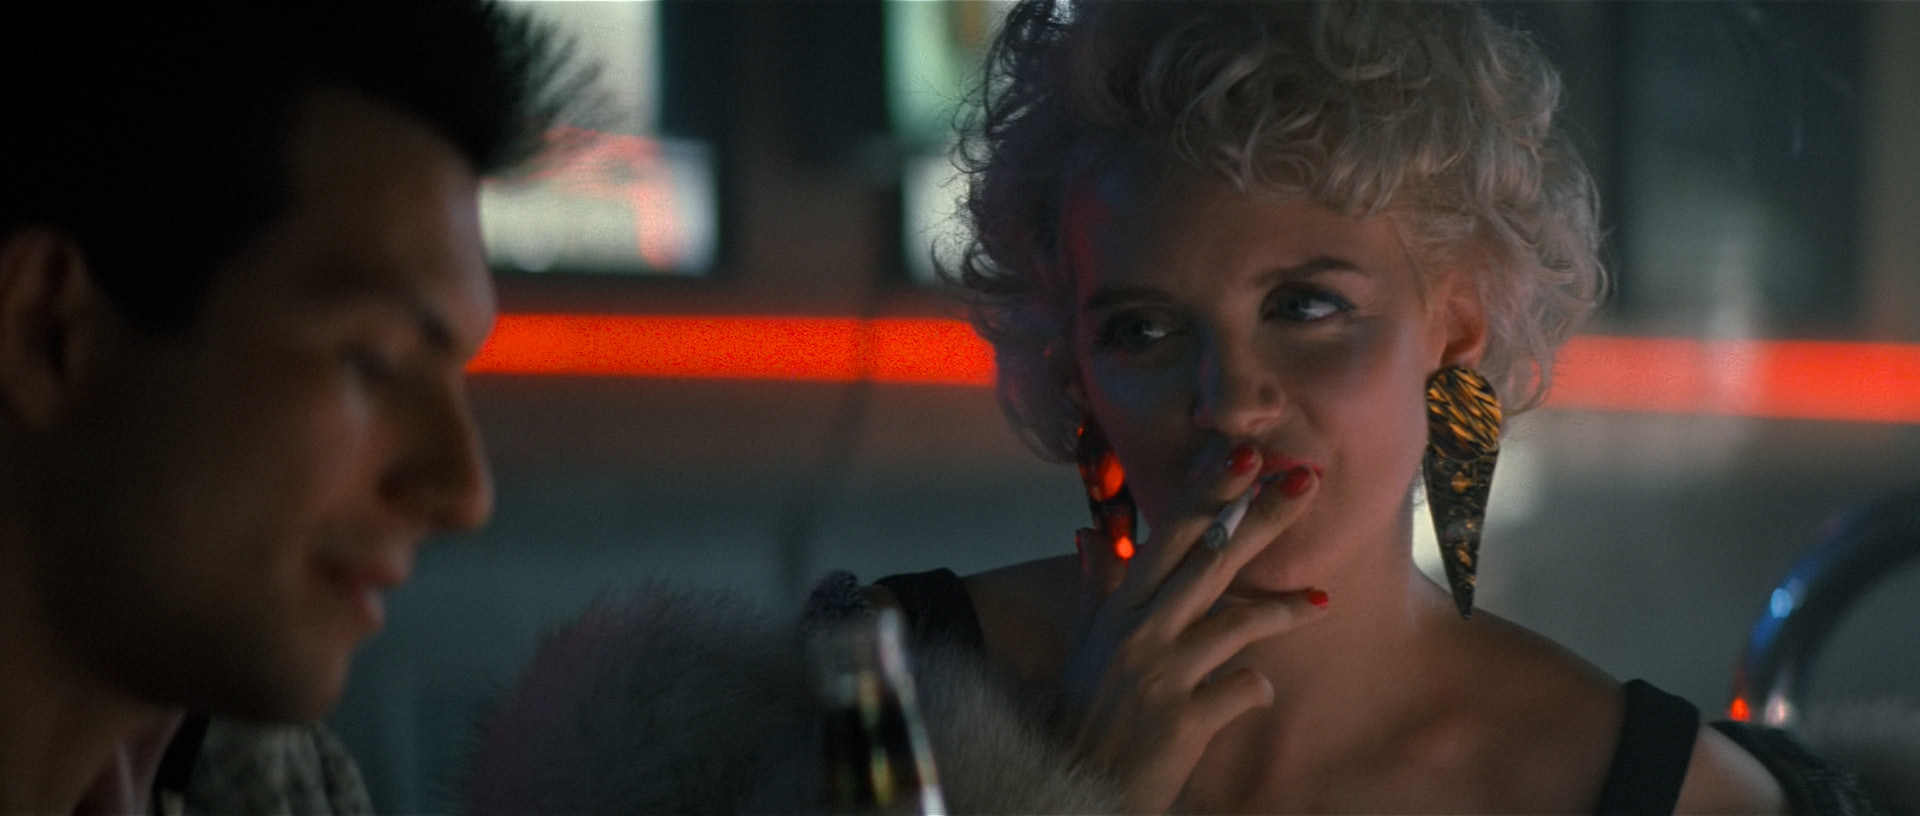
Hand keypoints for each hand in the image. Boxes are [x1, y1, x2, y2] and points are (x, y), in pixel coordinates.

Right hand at [1064, 456, 1325, 813]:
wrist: (1073, 783)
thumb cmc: (1085, 712)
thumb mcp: (1086, 644)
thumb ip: (1098, 587)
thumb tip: (1088, 534)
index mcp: (1119, 608)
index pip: (1168, 535)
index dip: (1207, 492)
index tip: (1244, 454)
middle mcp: (1138, 631)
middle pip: (1209, 560)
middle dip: (1260, 516)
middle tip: (1305, 479)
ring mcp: (1160, 674)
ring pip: (1236, 622)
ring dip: (1283, 610)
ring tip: (1320, 603)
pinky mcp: (1182, 719)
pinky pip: (1242, 689)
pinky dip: (1255, 690)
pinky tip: (1257, 694)